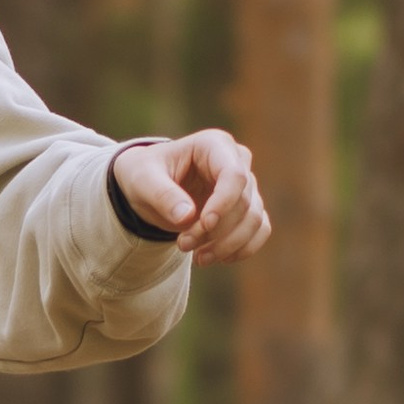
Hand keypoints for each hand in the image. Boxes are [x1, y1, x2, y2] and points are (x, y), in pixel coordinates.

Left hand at [111, 128, 270, 264]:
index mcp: (214, 145)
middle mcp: (236, 161)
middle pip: (244, 202)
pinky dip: (243, 248)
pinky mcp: (248, 207)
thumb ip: (163, 196)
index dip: (223, 203)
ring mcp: (246, 185)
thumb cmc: (145, 175)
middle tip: (183, 245)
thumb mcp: (143, 181)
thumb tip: (186, 216)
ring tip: (197, 258)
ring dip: (227, 245)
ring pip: (254, 220)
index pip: (234, 175)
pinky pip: (260, 230)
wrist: (148, 187)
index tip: (204, 225)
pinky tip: (219, 259)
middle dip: (215, 231)